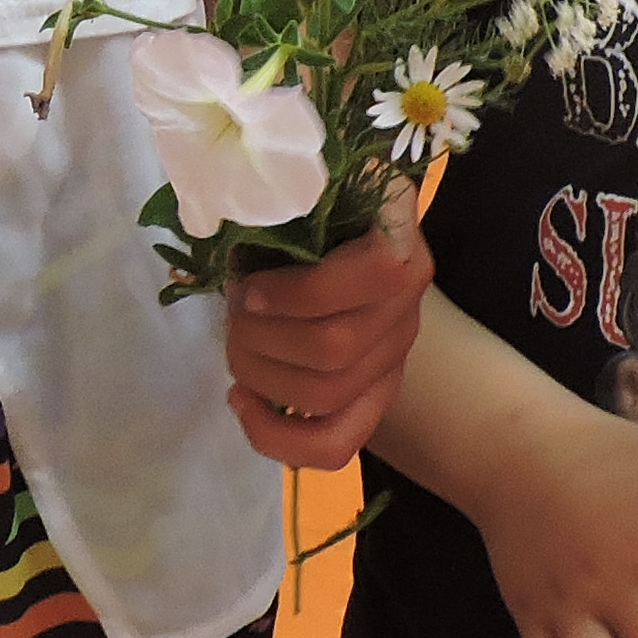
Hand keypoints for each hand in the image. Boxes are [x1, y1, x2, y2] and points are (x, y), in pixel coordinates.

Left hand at [226, 215, 433, 466]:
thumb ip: (273, 207)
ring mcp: (396, 352)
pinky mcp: (376, 397)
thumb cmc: (305, 211)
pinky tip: (241, 402)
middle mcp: (408, 296)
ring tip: (235, 346)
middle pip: (335, 346)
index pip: (379, 271)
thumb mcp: (293, 193)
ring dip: (259, 374)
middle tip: (232, 312)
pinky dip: (275, 435)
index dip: (302, 291)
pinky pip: (335, 444)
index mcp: (396, 233)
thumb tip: (229, 254)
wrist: (348, 242)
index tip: (250, 289)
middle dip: (259, 336)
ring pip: (326, 394)